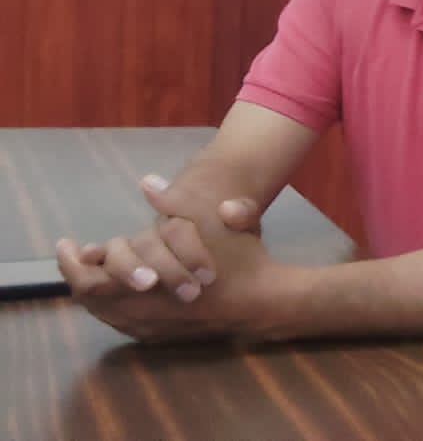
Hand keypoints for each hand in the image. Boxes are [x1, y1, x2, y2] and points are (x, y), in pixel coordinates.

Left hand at [57, 185, 281, 342]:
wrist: (261, 302)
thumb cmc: (239, 259)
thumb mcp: (211, 222)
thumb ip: (178, 201)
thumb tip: (148, 181)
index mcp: (149, 283)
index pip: (92, 277)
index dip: (72, 262)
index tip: (66, 243)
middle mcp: (141, 312)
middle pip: (89, 297)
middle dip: (75, 274)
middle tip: (71, 255)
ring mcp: (147, 328)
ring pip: (100, 312)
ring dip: (89, 291)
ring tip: (88, 269)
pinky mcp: (156, 337)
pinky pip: (117, 324)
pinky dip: (106, 306)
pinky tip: (112, 291)